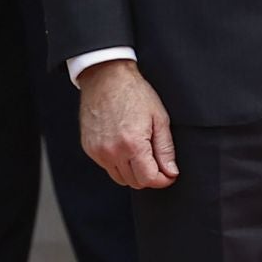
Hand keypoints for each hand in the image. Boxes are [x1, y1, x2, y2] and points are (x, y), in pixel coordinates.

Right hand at [79, 59, 177, 189]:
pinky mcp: (90, 149)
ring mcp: (98, 152)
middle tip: (159, 163)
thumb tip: (171, 172)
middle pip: (134, 182)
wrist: (106, 79)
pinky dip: (119, 164)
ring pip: (120, 178)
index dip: (163, 180)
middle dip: (150, 176)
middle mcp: (112, 152)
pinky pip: (107, 167)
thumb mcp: (159, 118)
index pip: (148, 179)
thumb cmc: (134, 93)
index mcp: (132, 144)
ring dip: (134, 172)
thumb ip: (166, 149)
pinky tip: (126, 148)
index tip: (170, 175)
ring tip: (143, 154)